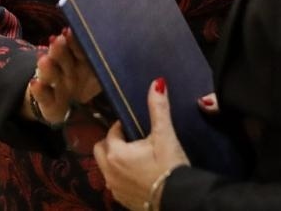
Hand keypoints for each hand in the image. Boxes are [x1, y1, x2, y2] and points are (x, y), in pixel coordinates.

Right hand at [28, 31, 102, 124]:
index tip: (69, 31)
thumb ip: (107, 63)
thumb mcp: (100, 75)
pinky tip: (35, 84)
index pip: (77, 46)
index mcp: (81, 59)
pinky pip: (42, 94)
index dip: (74, 40)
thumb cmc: (87, 84)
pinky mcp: (46, 101)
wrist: (68, 108)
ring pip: (49, 72)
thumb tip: (127, 48)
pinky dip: (39, 90)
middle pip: (60, 56)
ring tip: (44, 60)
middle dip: (59, 49)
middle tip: (57, 40)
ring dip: (48, 66)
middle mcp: (65, 68)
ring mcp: (55, 83)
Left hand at [93, 79, 189, 210]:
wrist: (178, 199)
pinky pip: (114, 183)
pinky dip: (121, 175)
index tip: (134, 125)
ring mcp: (114, 188)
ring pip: (106, 168)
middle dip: (112, 142)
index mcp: (115, 153)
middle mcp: (108, 171)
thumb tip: (157, 82)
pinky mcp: (122, 200)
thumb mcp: (164, 135)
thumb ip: (158, 108)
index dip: (121, 126)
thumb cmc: (168, 166)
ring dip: (114, 160)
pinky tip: (137, 174)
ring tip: (135, 156)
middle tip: (131, 140)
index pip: (111, 132)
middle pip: (101, 150)